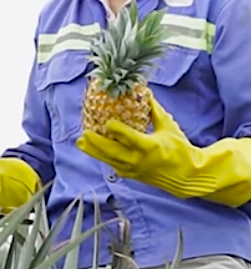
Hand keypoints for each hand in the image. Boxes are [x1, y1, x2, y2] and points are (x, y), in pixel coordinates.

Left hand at [77, 93, 250, 204]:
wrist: (187, 176)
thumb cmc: (180, 149)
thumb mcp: (169, 128)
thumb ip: (154, 111)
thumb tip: (144, 92)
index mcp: (150, 147)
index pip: (128, 137)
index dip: (116, 129)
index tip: (107, 121)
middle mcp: (139, 160)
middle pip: (112, 151)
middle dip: (96, 142)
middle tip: (84, 133)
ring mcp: (133, 169)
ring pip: (108, 160)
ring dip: (93, 151)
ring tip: (80, 141)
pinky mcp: (130, 175)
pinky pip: (112, 165)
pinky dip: (102, 156)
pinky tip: (92, 148)